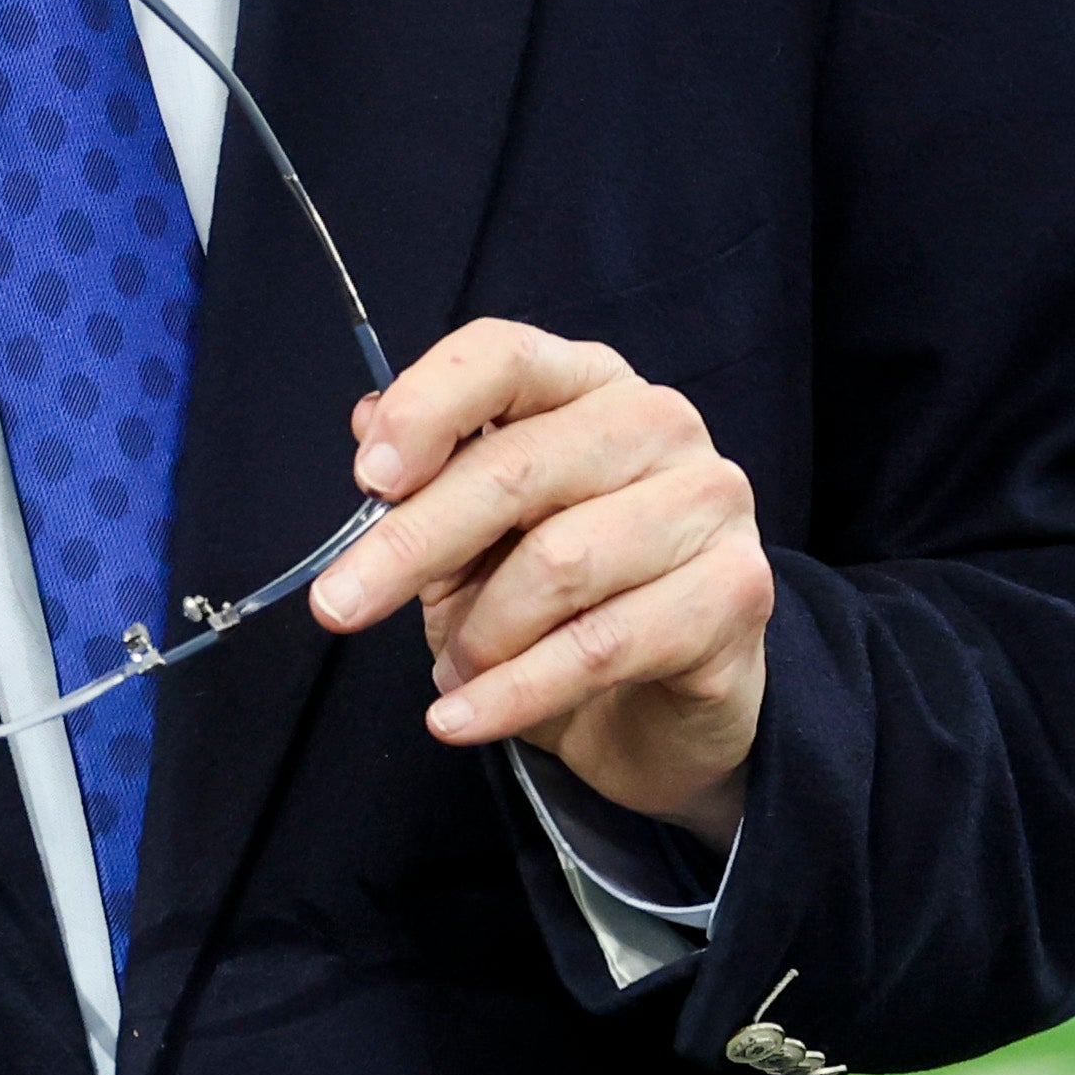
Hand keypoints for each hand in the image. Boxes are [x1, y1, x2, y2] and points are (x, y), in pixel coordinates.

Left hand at [305, 318, 770, 843]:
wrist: (662, 712)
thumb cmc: (560, 604)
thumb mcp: (474, 541)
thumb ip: (428, 481)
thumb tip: (366, 423)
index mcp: (588, 384)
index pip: (504, 356)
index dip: (427, 407)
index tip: (366, 479)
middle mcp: (659, 423)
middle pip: (517, 468)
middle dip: (413, 543)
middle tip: (338, 605)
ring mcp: (710, 502)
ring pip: (560, 563)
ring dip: (480, 635)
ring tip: (449, 675)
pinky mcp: (737, 591)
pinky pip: (601, 645)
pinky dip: (514, 691)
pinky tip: (463, 717)